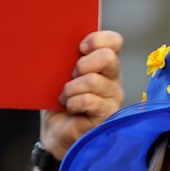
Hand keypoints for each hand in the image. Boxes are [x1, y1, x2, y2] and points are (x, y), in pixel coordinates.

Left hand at [40, 30, 123, 158]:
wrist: (55, 131)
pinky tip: (70, 108)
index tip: (79, 48)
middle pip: (108, 57)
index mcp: (104, 65)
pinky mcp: (107, 116)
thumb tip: (65, 43)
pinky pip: (89, 100)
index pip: (114, 41)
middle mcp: (113, 80)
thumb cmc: (59, 101)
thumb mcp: (62, 73)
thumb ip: (70, 57)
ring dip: (71, 88)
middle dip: (82, 64)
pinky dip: (73, 102)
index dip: (97, 39)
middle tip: (70, 76)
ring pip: (93, 81)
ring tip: (65, 98)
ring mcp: (113, 99)